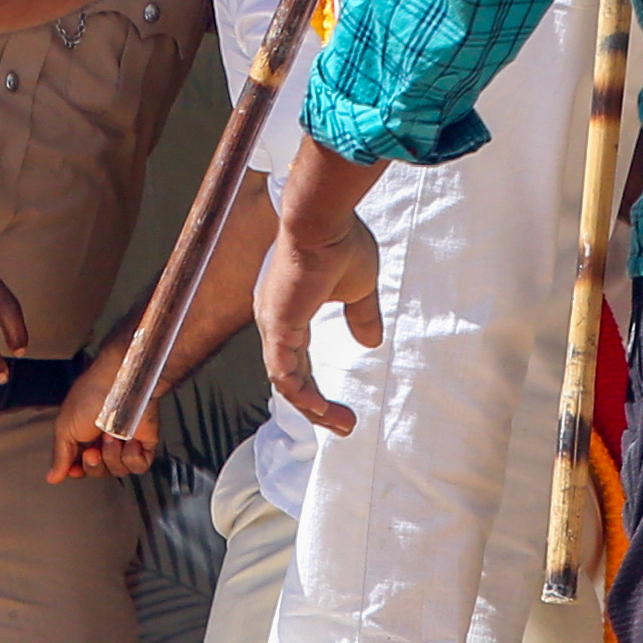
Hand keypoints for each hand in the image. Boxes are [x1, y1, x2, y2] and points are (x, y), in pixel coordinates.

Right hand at [48, 337, 157, 481]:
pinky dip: (133, 457)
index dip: (80, 471)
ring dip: (112, 456)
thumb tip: (52, 476)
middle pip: (101, 471)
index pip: (84, 465)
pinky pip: (140, 466)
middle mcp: (107, 438)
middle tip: (92, 451)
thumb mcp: (65, 427)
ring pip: (120, 471)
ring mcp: (127, 440)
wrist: (119, 382)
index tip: (75, 470)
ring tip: (111, 435)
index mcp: (87, 434)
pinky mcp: (146, 441)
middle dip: (94, 465)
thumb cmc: (91, 395)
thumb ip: (61, 455)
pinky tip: (129, 440)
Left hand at [258, 143, 385, 434]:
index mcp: (290, 309)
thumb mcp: (360, 286)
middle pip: (291, 377)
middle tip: (344, 425)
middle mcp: (276, 319)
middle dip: (316, 407)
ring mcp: (273, 323)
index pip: (299, 359)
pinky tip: (322, 411)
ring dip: (313, 408)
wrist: (323, 217)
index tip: (340, 409)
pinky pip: (283, 374)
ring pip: (286, 382)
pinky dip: (301, 396)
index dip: (316, 386)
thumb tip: (370, 343)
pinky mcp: (276, 325)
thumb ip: (361, 315)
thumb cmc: (340, 241)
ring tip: (342, 424)